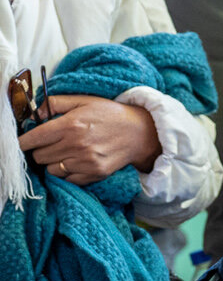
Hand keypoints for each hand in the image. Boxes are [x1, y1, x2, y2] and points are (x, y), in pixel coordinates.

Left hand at [18, 95, 160, 184]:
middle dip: (40, 150)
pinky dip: (67, 173)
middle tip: (50, 145)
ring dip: (53, 162)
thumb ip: (55, 103)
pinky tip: (75, 162)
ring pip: (51, 170)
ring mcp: (86, 162)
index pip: (33, 139)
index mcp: (70, 125)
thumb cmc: (110, 114)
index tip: (24, 142)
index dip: (23, 141)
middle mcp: (76, 145)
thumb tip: (36, 112)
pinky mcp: (95, 174)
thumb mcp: (83, 101)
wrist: (141, 133)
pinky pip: (68, 179)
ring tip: (64, 153)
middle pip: (39, 156)